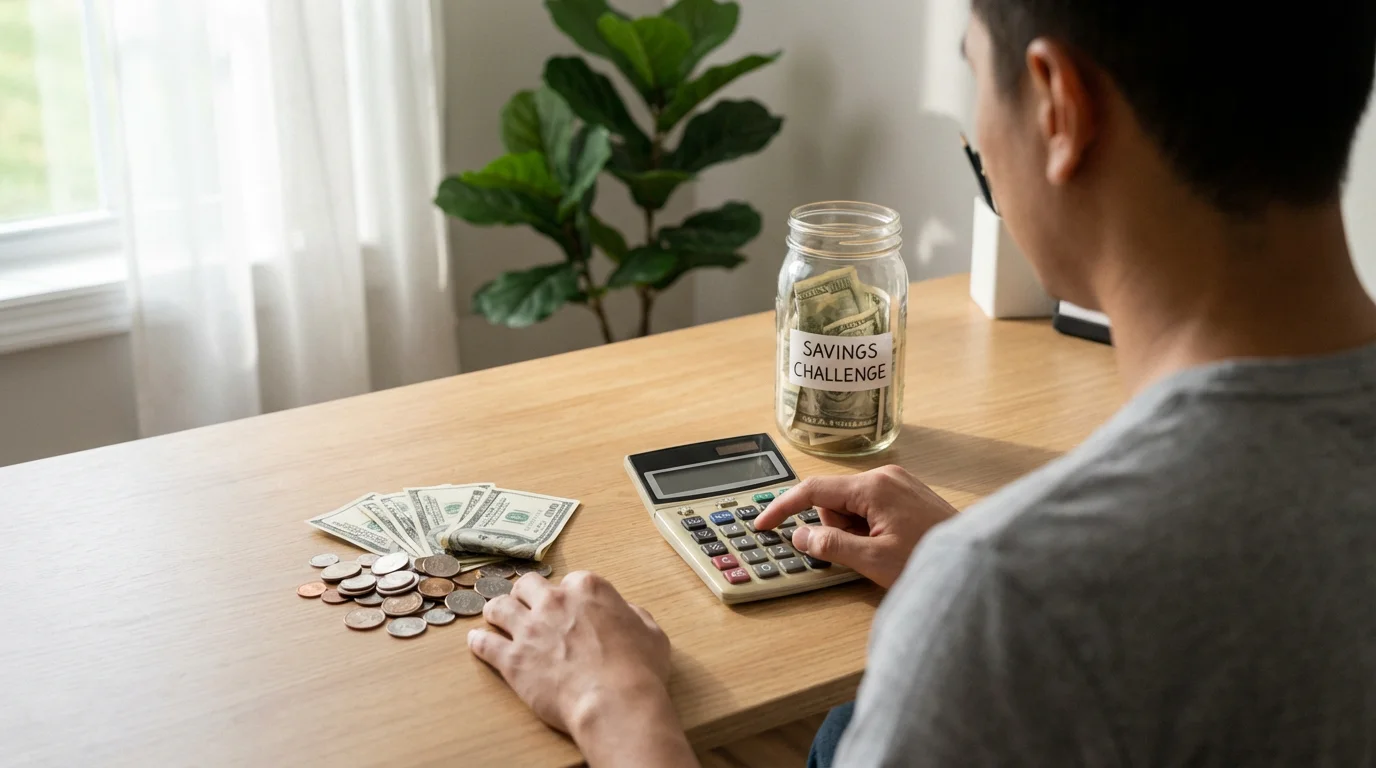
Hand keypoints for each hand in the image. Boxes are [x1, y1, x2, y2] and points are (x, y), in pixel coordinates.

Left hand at [467, 571, 672, 737]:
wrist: (614, 702)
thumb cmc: (638, 670)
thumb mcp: (651, 633)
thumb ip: (633, 616)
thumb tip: (625, 614)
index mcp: (588, 589)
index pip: (570, 580)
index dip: (568, 595)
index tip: (568, 605)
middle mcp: (554, 601)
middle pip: (528, 586)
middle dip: (526, 594)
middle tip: (527, 605)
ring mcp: (529, 629)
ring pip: (499, 607)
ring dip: (496, 611)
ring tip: (494, 616)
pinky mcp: (512, 659)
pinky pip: (485, 644)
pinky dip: (478, 642)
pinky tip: (475, 641)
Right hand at [754, 465, 957, 587]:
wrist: (977, 565)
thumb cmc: (931, 560)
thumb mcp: (873, 561)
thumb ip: (831, 545)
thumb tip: (801, 535)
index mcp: (874, 486)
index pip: (813, 490)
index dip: (783, 508)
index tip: (763, 524)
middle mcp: (886, 476)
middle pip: (833, 499)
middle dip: (835, 527)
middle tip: (861, 553)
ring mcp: (898, 483)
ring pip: (851, 506)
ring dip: (853, 531)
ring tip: (882, 552)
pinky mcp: (907, 494)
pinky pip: (870, 508)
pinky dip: (867, 528)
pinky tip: (889, 545)